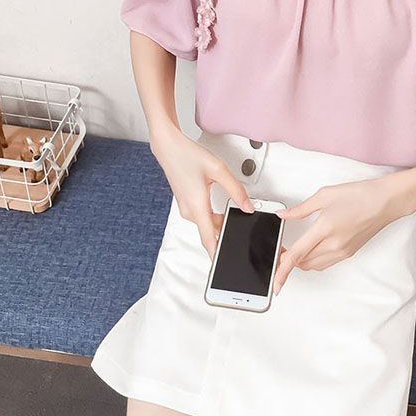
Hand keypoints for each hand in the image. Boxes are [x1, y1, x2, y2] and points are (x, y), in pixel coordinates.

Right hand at [150, 127, 254, 259]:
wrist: (168, 147)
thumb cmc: (188, 156)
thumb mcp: (219, 170)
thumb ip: (236, 190)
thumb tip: (247, 207)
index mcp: (196, 206)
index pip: (208, 238)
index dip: (216, 254)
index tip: (222, 268)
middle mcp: (189, 211)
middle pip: (211, 231)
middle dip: (226, 235)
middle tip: (243, 236)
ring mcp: (187, 208)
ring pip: (208, 223)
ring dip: (221, 224)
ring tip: (236, 217)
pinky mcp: (187, 203)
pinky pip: (204, 215)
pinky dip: (214, 216)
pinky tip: (225, 209)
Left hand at [271, 171, 415, 295]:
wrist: (385, 202)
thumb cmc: (360, 195)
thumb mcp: (324, 195)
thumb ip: (300, 209)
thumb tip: (284, 215)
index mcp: (325, 229)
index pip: (297, 255)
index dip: (282, 270)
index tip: (275, 282)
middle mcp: (334, 245)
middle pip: (303, 263)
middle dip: (288, 260)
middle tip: (280, 249)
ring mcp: (342, 251)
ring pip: (313, 266)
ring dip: (301, 261)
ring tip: (294, 249)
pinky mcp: (349, 253)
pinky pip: (325, 263)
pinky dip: (313, 260)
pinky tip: (311, 249)